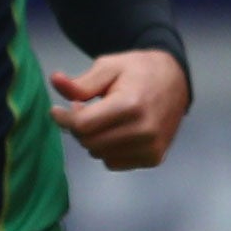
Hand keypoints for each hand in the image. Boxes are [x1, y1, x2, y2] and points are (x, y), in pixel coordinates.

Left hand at [49, 49, 187, 170]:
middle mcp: (144, 130)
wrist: (175, 80)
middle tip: (83, 110)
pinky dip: (107, 150)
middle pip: (88, 143)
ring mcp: (151, 147)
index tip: (57, 110)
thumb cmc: (138, 71)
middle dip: (78, 128)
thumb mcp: (109, 67)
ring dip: (93, 139)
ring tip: (103, 118)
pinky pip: (113, 163)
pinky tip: (116, 131)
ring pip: (99, 154)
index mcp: (131, 105)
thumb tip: (54, 81)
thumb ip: (81, 82)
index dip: (65, 118)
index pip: (82, 125)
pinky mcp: (154, 158)